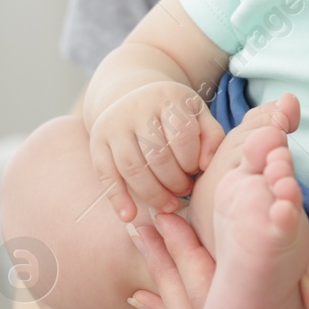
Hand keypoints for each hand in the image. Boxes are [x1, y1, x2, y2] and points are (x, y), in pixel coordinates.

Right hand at [88, 82, 224, 221]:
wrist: (131, 92)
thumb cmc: (173, 111)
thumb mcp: (197, 114)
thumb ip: (211, 136)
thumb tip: (207, 165)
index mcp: (167, 98)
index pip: (182, 135)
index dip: (192, 161)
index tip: (197, 173)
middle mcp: (136, 109)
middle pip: (157, 155)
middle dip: (175, 181)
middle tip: (184, 191)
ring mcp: (113, 125)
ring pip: (132, 168)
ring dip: (152, 194)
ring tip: (168, 205)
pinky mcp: (97, 141)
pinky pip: (105, 174)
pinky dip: (117, 198)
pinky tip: (128, 216)